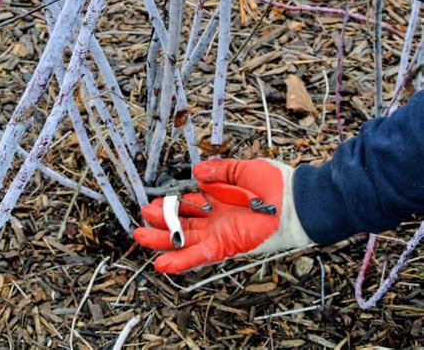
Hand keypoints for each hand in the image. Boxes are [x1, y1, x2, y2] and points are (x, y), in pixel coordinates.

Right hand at [133, 158, 310, 273]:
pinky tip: (161, 263)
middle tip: (142, 219)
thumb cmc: (274, 183)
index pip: (189, 203)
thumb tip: (196, 171)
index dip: (171, 204)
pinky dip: (180, 260)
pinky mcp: (225, 245)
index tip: (153, 202)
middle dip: (161, 222)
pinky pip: (198, 255)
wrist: (293, 200)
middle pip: (182, 223)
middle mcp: (216, 218)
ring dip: (162, 240)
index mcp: (219, 199)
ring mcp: (219, 233)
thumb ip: (218, 171)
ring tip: (140, 237)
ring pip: (184, 239)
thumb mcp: (241, 169)